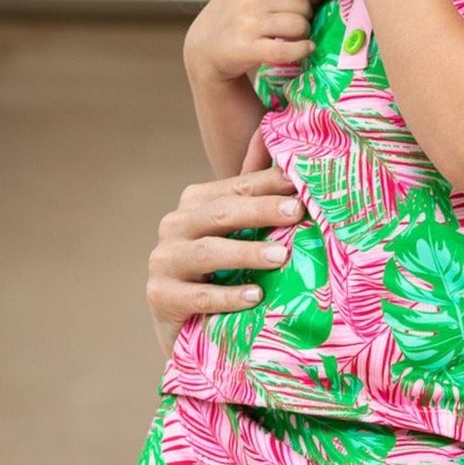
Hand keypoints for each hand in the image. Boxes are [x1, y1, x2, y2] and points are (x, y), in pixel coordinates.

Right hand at [147, 168, 306, 356]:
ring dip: (246, 253)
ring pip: (208, 252)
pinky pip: (199, 296)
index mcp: (195, 204)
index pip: (236, 188)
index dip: (269, 184)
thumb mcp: (240, 233)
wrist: (187, 326)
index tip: (302, 184)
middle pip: (221, 213)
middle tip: (297, 212)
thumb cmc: (222, 272)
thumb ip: (253, 190)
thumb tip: (268, 138)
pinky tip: (255, 296)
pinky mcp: (161, 296)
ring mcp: (164, 261)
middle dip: (261, 211)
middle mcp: (175, 226)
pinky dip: (228, 296)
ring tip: (281, 256)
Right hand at [182, 0, 317, 87]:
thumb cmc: (235, 16)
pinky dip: (302, 50)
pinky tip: (305, 49)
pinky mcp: (247, 48)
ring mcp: (248, 22)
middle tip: (299, 23)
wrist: (204, 47)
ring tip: (295, 37)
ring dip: (304, 34)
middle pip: (303, 4)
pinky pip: (288, 50)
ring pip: (299, 26)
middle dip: (307, 15)